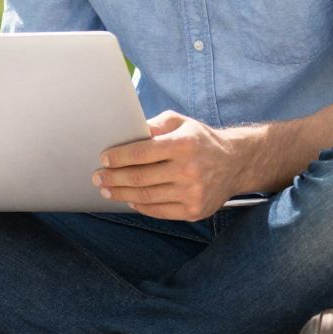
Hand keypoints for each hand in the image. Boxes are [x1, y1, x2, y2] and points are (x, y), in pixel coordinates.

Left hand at [93, 112, 247, 221]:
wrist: (236, 163)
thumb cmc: (200, 140)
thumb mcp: (180, 122)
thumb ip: (154, 125)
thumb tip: (126, 132)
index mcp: (183, 144)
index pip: (141, 152)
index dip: (118, 157)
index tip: (103, 159)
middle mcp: (189, 170)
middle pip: (139, 177)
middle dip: (113, 178)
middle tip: (97, 178)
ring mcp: (192, 193)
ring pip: (146, 196)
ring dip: (121, 194)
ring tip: (106, 190)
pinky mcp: (194, 210)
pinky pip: (159, 211)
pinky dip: (140, 206)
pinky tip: (129, 199)